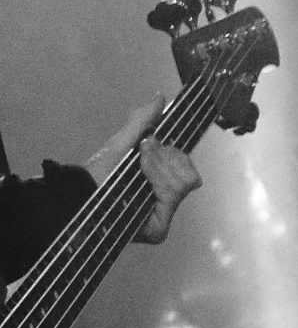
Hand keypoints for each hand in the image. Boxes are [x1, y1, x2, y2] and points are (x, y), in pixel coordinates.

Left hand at [85, 98, 201, 244]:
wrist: (76, 193)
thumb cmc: (95, 172)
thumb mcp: (120, 143)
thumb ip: (143, 121)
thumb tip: (160, 97)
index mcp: (161, 184)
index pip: (188, 169)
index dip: (173, 154)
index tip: (149, 143)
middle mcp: (165, 203)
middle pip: (191, 175)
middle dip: (165, 159)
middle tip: (142, 155)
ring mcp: (163, 217)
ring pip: (185, 182)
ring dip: (159, 167)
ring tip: (137, 166)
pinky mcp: (158, 230)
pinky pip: (173, 196)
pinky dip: (157, 178)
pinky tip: (140, 177)